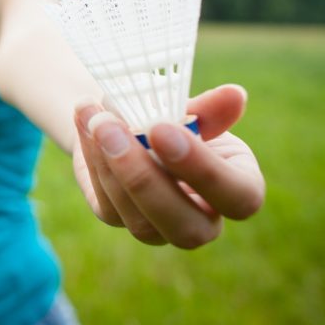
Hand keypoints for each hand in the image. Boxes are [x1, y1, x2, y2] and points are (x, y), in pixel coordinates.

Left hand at [71, 84, 264, 248]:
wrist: (125, 116)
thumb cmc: (170, 114)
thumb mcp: (190, 108)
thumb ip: (209, 109)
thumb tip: (234, 95)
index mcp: (237, 188)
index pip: (240, 198)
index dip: (205, 170)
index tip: (162, 128)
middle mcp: (203, 220)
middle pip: (187, 229)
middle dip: (146, 180)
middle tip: (112, 129)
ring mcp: (159, 228)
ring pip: (140, 222)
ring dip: (112, 167)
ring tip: (96, 118)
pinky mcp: (117, 219)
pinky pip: (107, 204)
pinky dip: (93, 160)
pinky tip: (85, 123)